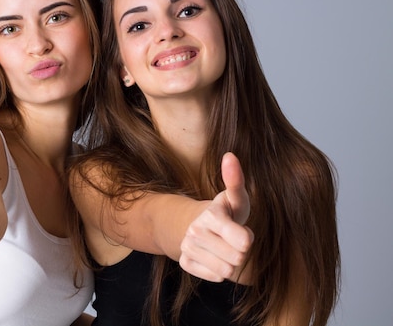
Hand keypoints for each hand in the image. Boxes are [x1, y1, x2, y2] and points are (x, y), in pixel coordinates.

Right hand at [179, 152, 253, 282]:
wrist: (198, 224)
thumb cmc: (225, 211)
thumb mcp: (235, 197)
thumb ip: (235, 179)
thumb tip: (230, 155)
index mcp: (211, 215)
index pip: (244, 242)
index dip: (248, 239)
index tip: (242, 231)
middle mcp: (195, 231)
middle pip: (237, 258)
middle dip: (239, 251)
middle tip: (232, 239)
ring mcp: (188, 247)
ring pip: (225, 270)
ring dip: (230, 262)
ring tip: (224, 248)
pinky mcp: (185, 262)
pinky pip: (214, 277)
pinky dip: (218, 270)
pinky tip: (214, 257)